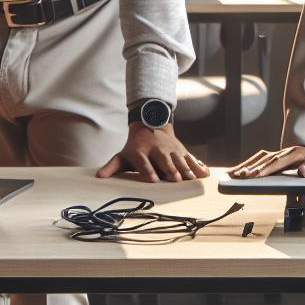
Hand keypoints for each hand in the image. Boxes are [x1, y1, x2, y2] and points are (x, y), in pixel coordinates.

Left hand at [95, 125, 211, 182]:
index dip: (148, 171)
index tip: (154, 180)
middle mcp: (157, 150)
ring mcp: (171, 150)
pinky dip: (199, 166)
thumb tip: (98, 177)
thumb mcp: (123, 155)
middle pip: (164, 161)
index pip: (144, 162)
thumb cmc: (135, 146)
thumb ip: (112, 167)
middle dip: (170, 169)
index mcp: (141, 152)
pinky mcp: (182, 151)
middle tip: (176, 179)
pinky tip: (206, 174)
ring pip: (180, 160)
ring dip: (187, 169)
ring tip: (193, 179)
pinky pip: (191, 159)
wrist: (151, 124)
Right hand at [228, 145, 304, 178]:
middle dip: (251, 168)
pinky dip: (245, 165)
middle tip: (239, 176)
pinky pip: (257, 160)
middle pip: (265, 160)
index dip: (267, 168)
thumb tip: (302, 172)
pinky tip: (235, 171)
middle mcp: (284, 152)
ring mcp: (277, 154)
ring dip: (245, 166)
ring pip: (258, 159)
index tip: (256, 174)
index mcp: (296, 154)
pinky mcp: (272, 158)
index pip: (279, 162)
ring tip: (232, 175)